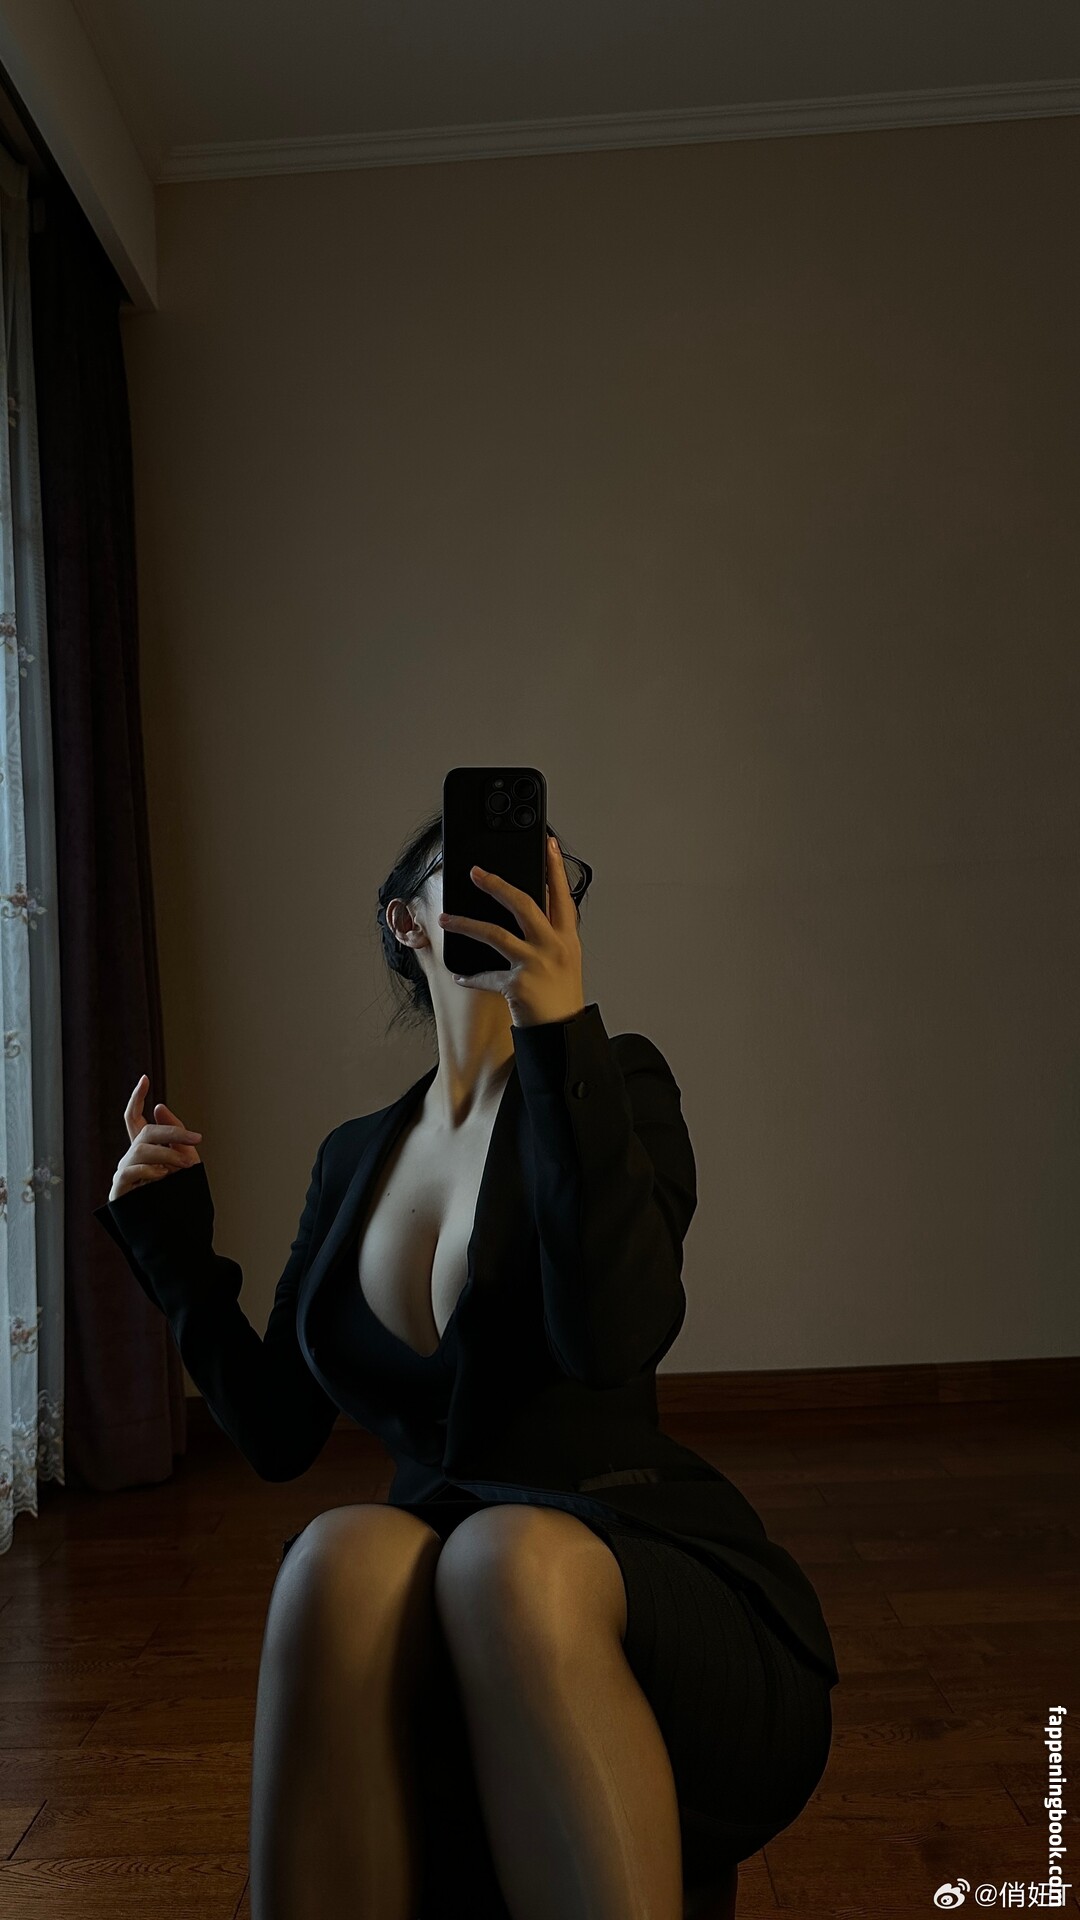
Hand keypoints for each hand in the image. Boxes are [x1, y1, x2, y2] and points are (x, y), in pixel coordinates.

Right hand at [107, 1073, 203, 1201]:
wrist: (175, 1231)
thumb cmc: (178, 1195)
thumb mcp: (185, 1160)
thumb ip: (174, 1134)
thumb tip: (158, 1106)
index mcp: (143, 1148)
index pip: (133, 1117)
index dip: (136, 1098)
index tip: (144, 1079)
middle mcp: (131, 1157)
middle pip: (145, 1131)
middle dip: (172, 1132)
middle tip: (197, 1139)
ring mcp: (123, 1173)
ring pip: (141, 1150)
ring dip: (167, 1154)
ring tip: (184, 1166)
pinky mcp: (119, 1190)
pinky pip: (131, 1171)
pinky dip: (150, 1171)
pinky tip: (163, 1176)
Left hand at [437, 835, 585, 1028]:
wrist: (562, 1033)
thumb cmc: (561, 996)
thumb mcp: (565, 960)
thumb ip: (550, 934)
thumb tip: (526, 910)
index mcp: (567, 938)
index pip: (562, 895)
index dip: (555, 868)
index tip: (547, 845)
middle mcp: (554, 947)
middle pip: (523, 905)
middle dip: (496, 885)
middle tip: (475, 873)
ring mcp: (536, 964)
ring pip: (495, 934)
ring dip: (466, 924)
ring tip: (446, 919)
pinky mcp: (518, 984)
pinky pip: (486, 975)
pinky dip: (471, 976)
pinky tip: (460, 976)